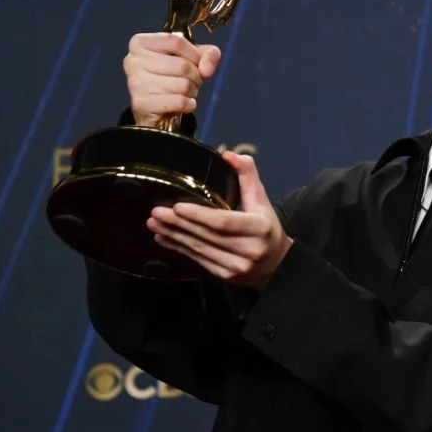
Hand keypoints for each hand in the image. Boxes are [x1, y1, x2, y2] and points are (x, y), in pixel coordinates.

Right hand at [123, 32, 221, 127]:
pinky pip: (179, 101)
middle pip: (181, 65)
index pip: (176, 41)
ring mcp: (135, 83)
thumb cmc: (172, 78)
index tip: (198, 63)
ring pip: (182, 84)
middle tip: (191, 81)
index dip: (195, 55)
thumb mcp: (192, 58)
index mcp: (140, 43)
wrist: (157, 109)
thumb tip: (207, 68)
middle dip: (195, 76)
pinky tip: (182, 104)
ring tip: (184, 92)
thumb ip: (208, 54)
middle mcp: (133, 61)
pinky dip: (188, 104)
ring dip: (191, 91)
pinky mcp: (141, 103)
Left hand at [147, 150, 292, 287]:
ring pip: (199, 249)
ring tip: (154, 224)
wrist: (277, 263)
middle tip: (156, 212)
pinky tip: (165, 238)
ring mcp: (236, 267)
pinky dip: (179, 248)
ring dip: (173, 236)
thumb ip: (247, 175)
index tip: (177, 207)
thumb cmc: (266, 227)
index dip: (198, 215)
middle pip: (206, 236)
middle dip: (178, 224)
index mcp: (258, 228)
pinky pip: (198, 260)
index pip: (223, 222)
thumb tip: (228, 155)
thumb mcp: (261, 200)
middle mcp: (248, 250)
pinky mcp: (225, 276)